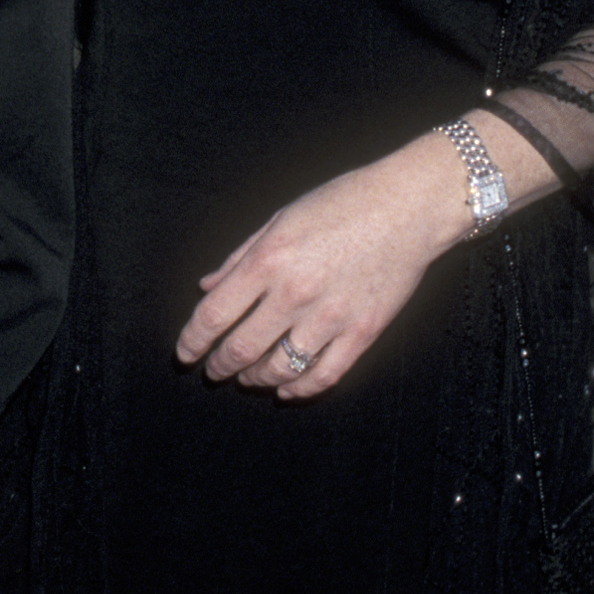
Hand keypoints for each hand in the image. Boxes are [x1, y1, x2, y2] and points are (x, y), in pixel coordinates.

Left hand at [176, 129, 511, 400]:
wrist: (409, 207)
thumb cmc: (342, 203)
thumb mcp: (280, 220)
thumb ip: (239, 258)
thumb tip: (207, 287)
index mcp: (268, 260)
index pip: (213, 315)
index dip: (192, 342)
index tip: (185, 354)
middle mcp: (295, 293)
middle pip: (240, 349)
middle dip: (219, 366)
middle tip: (213, 371)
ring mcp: (330, 317)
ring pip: (278, 369)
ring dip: (254, 379)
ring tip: (247, 378)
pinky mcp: (362, 332)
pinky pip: (324, 375)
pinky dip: (298, 389)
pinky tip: (285, 389)